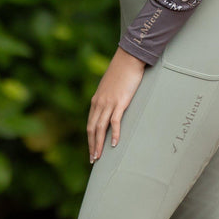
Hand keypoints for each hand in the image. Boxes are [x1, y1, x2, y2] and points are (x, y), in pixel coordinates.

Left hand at [87, 48, 145, 162]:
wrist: (129, 58)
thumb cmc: (122, 71)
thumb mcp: (110, 86)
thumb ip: (108, 96)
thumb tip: (111, 105)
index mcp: (96, 100)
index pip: (90, 123)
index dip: (89, 138)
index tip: (91, 149)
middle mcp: (99, 103)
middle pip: (92, 129)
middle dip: (92, 145)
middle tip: (93, 159)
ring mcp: (109, 103)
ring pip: (100, 128)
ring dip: (99, 144)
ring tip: (99, 157)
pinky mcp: (120, 102)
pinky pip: (115, 121)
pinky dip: (114, 134)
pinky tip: (114, 144)